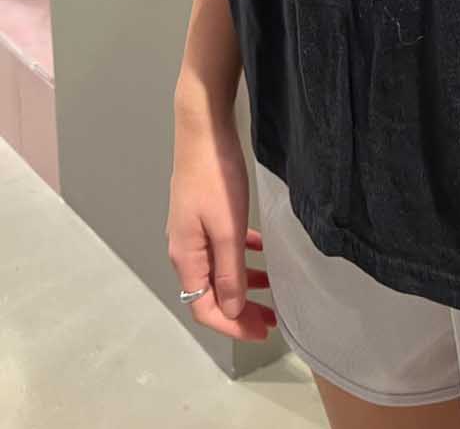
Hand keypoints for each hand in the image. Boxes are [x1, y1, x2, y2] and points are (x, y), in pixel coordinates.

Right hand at [166, 99, 276, 340]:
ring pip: (218, 269)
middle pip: (210, 293)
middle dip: (240, 310)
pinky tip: (260, 251)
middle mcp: (185, 248)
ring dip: (243, 283)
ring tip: (272, 289)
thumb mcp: (227, 229)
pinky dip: (241, 256)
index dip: (233, 325)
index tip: (262, 331)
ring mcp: (192, 230)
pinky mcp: (203, 213)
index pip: (203, 308)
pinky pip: (222, 246)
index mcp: (186, 257)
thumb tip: (230, 311)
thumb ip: (229, 272)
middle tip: (271, 318)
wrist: (203, 130)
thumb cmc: (216, 178)